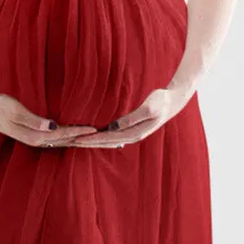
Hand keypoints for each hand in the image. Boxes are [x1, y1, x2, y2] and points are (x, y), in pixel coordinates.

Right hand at [0, 90, 98, 146]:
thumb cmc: (0, 106)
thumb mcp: (15, 111)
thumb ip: (33, 120)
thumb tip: (52, 127)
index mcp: (36, 137)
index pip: (63, 135)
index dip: (79, 132)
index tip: (95, 129)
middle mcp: (40, 141)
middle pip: (68, 142)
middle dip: (87, 141)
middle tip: (107, 139)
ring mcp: (39, 139)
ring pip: (67, 141)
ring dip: (83, 141)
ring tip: (101, 140)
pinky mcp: (39, 134)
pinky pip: (61, 138)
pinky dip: (74, 137)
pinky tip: (83, 135)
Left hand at [64, 87, 188, 147]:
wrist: (173, 101)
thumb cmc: (161, 100)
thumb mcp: (149, 107)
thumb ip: (132, 118)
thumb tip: (114, 127)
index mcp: (134, 133)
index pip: (108, 138)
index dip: (92, 139)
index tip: (77, 139)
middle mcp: (132, 136)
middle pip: (105, 142)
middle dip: (88, 143)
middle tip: (70, 142)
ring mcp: (131, 134)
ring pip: (107, 141)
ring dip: (92, 141)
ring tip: (77, 141)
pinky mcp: (130, 130)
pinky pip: (111, 136)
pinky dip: (100, 137)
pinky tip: (91, 136)